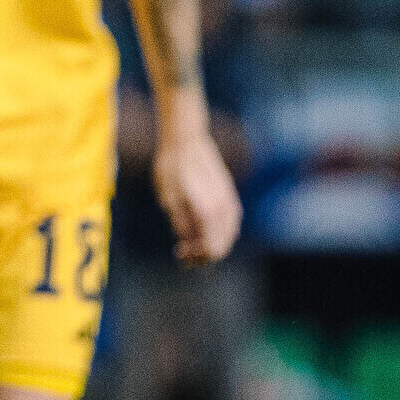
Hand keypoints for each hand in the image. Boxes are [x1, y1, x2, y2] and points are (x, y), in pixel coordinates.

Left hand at [152, 113, 242, 266]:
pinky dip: (218, 233)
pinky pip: (230, 224)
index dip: (196, 258)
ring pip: (227, 236)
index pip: (211, 249)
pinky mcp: (229, 196)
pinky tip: (202, 231)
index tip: (180, 255)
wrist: (187, 141)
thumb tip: (188, 245)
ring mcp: (230, 202)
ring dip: (211, 244)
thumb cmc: (172, 168)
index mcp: (208, 212)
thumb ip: (181, 224)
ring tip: (189, 244)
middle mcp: (224, 210)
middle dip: (202, 254)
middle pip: (221, 246)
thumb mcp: (169, 198)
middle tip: (182, 253)